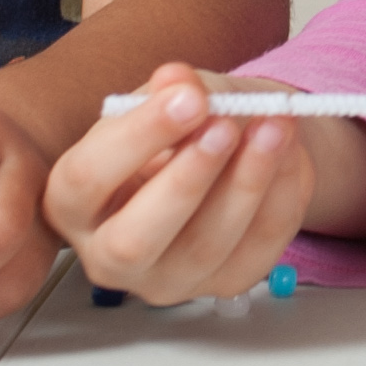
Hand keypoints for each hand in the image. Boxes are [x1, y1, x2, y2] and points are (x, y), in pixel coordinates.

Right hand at [42, 66, 312, 304]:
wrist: (226, 148)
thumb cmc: (177, 126)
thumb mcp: (165, 97)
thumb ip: (168, 90)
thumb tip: (178, 80)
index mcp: (73, 203)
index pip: (86, 179)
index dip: (137, 137)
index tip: (187, 97)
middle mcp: (110, 256)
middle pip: (134, 240)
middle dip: (187, 179)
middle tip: (226, 125)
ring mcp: (168, 280)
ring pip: (206, 247)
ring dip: (247, 182)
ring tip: (274, 126)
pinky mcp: (224, 284)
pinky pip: (259, 249)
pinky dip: (282, 195)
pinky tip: (292, 151)